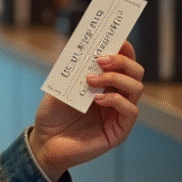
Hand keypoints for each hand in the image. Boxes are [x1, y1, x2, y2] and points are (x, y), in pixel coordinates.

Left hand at [28, 40, 143, 181]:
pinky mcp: (119, 130)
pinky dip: (117, 100)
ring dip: (116, 78)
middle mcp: (116, 94)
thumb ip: (71, 69)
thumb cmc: (52, 115)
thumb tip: (80, 47)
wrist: (44, 143)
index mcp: (104, 82)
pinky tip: (98, 99)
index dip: (124, 48)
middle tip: (100, 59)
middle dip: (121, 61)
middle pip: (135, 71)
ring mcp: (119, 113)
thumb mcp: (58, 86)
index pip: (123, 61)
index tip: (116, 39)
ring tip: (92, 79)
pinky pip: (131, 110)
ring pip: (137, 87)